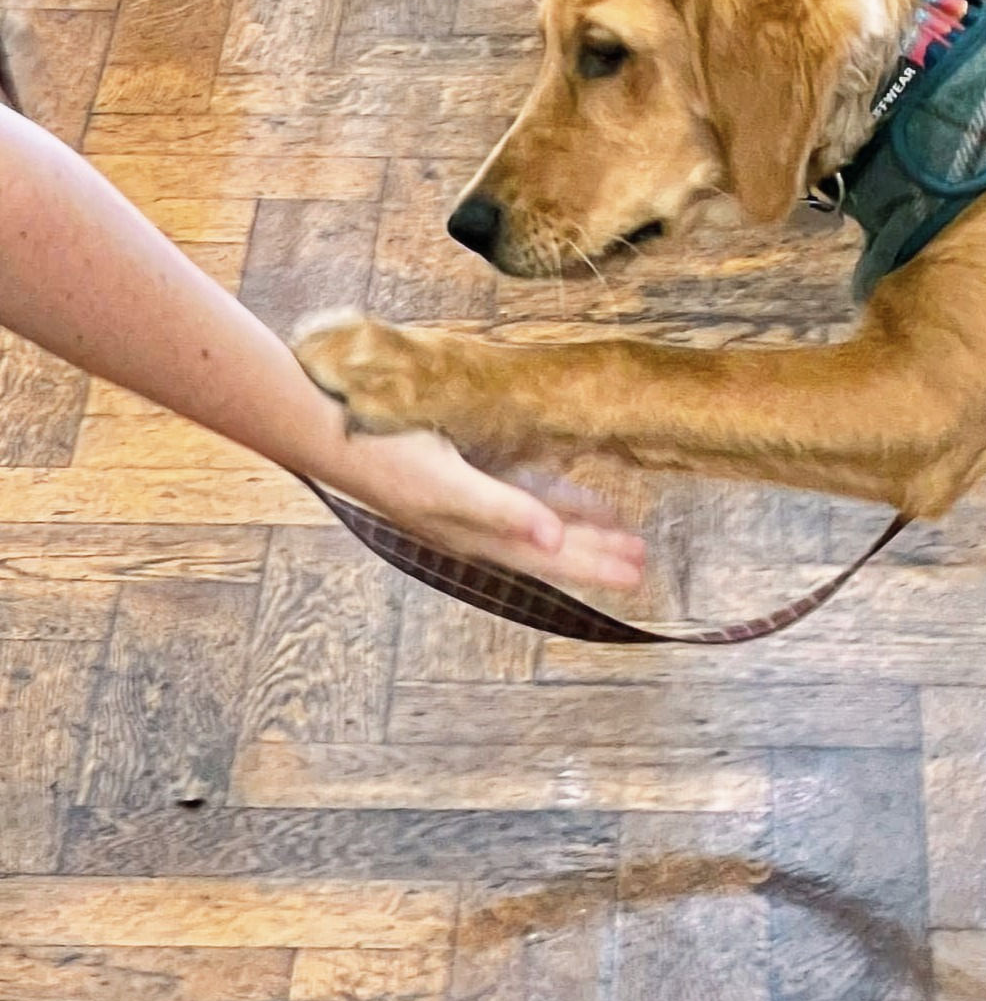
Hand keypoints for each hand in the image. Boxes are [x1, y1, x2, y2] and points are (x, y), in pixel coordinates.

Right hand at [335, 427, 645, 592]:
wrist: (329, 429)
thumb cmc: (388, 456)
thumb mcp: (448, 485)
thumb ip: (502, 510)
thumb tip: (553, 543)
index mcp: (475, 535)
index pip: (549, 558)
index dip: (593, 563)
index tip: (634, 571)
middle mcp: (476, 526)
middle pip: (551, 546)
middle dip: (597, 552)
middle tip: (641, 560)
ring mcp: (469, 501)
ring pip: (541, 521)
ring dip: (582, 527)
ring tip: (624, 532)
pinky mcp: (463, 473)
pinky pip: (522, 491)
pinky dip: (553, 496)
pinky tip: (577, 496)